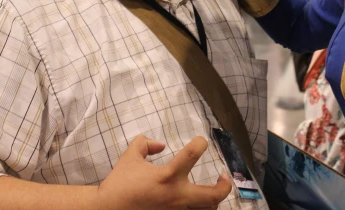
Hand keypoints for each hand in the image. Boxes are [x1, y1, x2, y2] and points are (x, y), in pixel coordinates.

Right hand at [97, 135, 231, 209]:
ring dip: (214, 201)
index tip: (200, 141)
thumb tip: (162, 144)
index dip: (200, 143)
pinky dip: (200, 209)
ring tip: (213, 192)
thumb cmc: (119, 183)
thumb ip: (146, 143)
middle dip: (224, 185)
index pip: (192, 155)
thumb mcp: (130, 155)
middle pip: (212, 195)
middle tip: (224, 175)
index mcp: (167, 176)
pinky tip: (199, 203)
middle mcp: (175, 196)